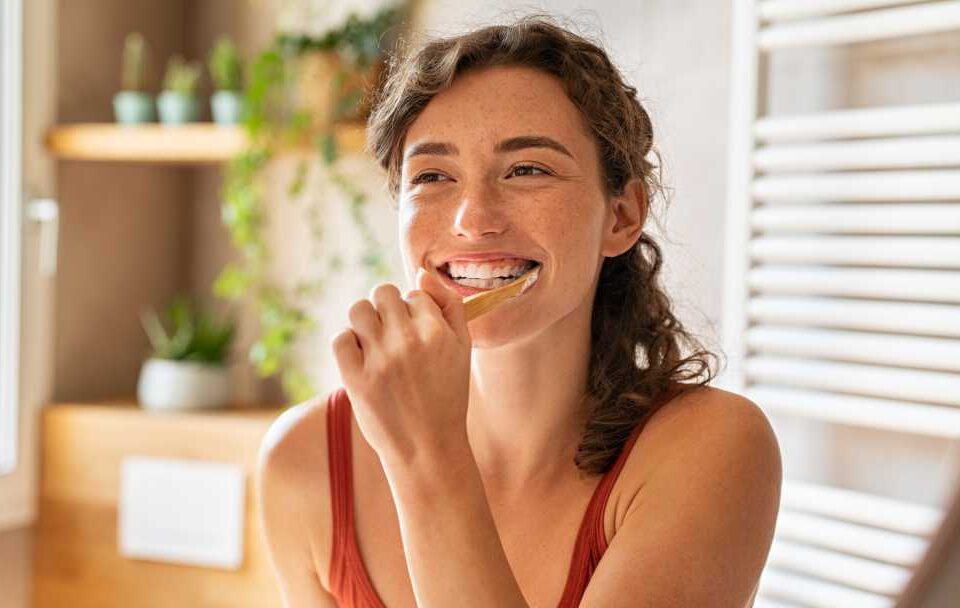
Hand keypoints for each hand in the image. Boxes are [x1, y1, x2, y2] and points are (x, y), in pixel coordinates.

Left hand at [331, 267, 471, 466]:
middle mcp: (408, 340)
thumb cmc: (447, 396)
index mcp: (437, 331)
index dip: (413, 311)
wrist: (428, 448)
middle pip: (383, 293)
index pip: (414, 294)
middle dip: (386, 309)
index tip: (416, 335)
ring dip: (364, 321)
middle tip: (392, 336)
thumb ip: (450, 306)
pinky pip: (340, 339)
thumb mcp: (462, 349)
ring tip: (374, 343)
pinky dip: (348, 344)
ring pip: (358, 310)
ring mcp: (380, 360)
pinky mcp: (356, 379)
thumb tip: (421, 272)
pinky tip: (361, 359)